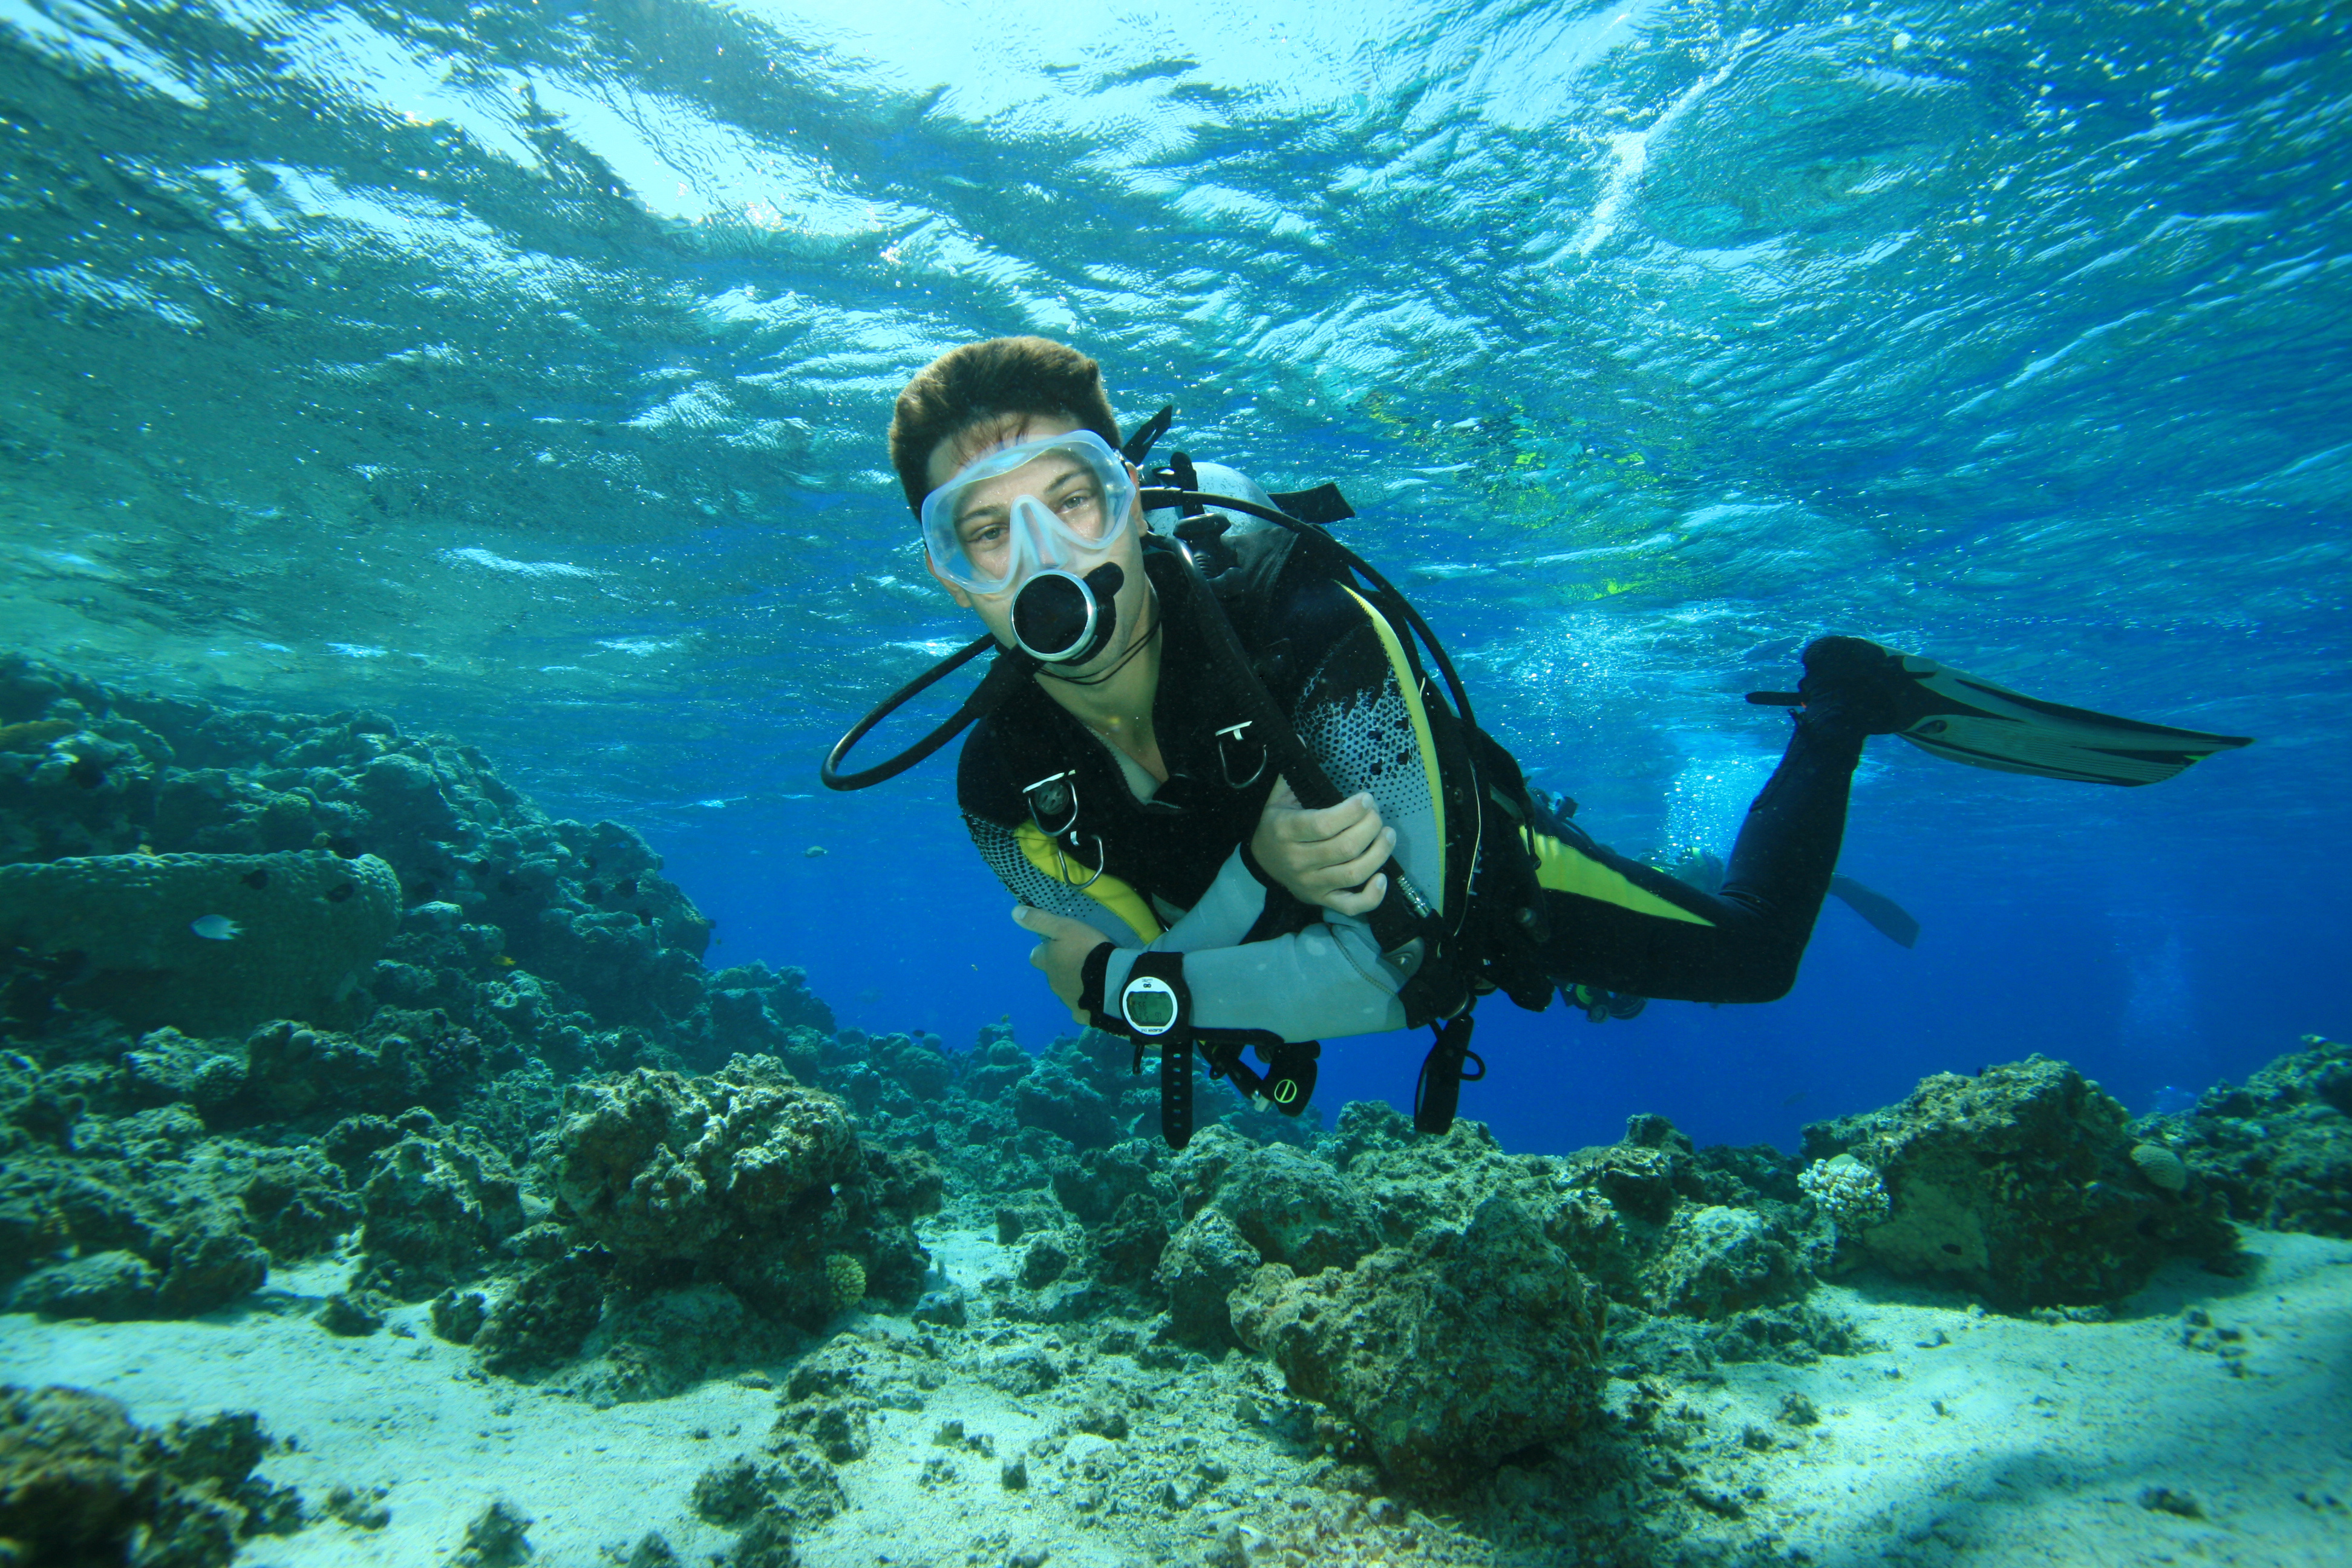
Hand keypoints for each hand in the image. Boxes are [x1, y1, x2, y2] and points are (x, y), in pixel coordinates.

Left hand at [1012, 905, 1106, 1023]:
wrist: (1111, 981)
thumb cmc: (1087, 950)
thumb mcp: (1064, 928)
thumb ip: (1040, 921)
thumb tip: (1014, 913)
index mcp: (1048, 962)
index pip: (1036, 957)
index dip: (1044, 951)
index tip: (1056, 946)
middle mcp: (1053, 982)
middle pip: (1052, 974)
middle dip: (1061, 967)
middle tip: (1079, 959)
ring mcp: (1067, 999)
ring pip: (1066, 989)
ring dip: (1074, 983)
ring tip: (1092, 975)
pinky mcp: (1082, 1013)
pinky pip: (1080, 1007)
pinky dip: (1084, 1001)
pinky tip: (1095, 997)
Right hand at [1251, 776, 1394, 916]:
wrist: (1261, 862)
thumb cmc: (1276, 825)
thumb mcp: (1278, 797)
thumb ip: (1292, 771)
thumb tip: (1301, 738)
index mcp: (1285, 831)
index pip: (1324, 824)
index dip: (1352, 811)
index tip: (1367, 799)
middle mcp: (1298, 860)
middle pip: (1345, 848)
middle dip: (1370, 827)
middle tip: (1377, 814)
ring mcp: (1311, 884)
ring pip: (1353, 874)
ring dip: (1379, 853)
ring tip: (1388, 835)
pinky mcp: (1321, 900)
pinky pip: (1351, 906)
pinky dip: (1372, 896)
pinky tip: (1383, 877)